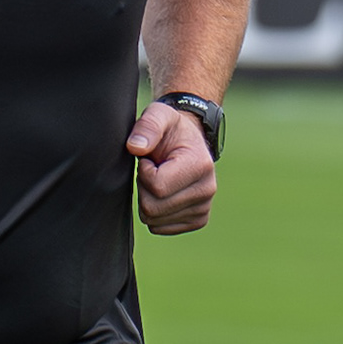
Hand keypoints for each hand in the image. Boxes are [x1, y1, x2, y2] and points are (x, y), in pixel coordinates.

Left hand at [126, 99, 216, 234]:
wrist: (189, 142)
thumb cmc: (170, 129)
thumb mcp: (158, 115)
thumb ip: (147, 126)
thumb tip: (135, 147)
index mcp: (200, 166)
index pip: (156, 187)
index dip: (143, 173)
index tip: (149, 160)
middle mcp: (207, 190)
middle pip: (153, 209)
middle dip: (143, 189)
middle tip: (152, 171)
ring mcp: (204, 208)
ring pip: (154, 221)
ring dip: (147, 200)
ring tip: (158, 179)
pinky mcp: (197, 220)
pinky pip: (160, 228)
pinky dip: (154, 213)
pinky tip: (163, 194)